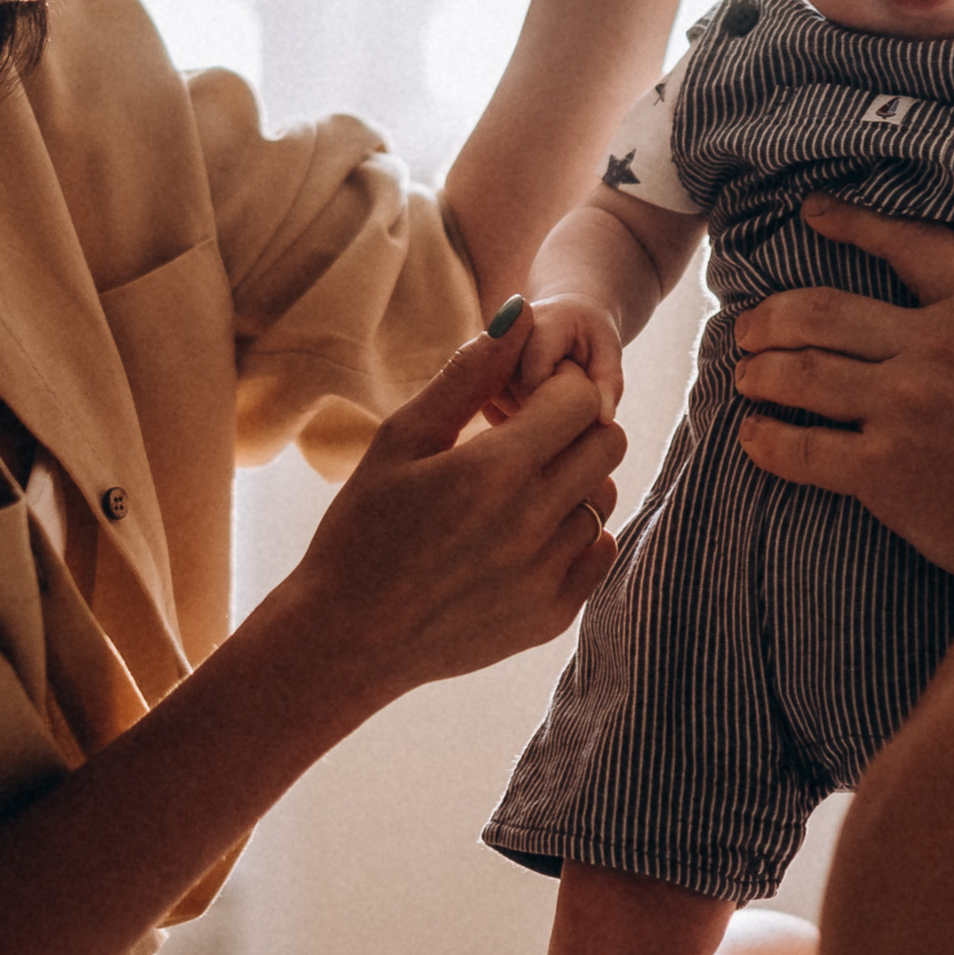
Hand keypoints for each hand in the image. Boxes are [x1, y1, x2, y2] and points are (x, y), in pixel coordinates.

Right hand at [294, 315, 623, 693]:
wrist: (346, 639)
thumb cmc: (361, 531)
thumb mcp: (399, 441)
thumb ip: (465, 377)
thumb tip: (518, 315)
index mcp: (493, 470)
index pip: (579, 399)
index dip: (556, 387)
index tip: (525, 400)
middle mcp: (532, 523)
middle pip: (607, 443)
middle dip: (573, 428)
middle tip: (526, 440)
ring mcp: (546, 574)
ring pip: (605, 497)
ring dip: (573, 484)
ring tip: (518, 492)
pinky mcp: (552, 616)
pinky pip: (600, 551)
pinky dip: (575, 535)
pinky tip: (526, 535)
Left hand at [732, 197, 953, 594]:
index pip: (908, 243)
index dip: (853, 220)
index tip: (811, 210)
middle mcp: (935, 351)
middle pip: (823, 310)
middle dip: (774, 314)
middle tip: (750, 323)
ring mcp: (904, 411)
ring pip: (802, 373)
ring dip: (762, 370)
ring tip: (745, 373)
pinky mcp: (883, 473)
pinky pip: (803, 449)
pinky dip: (768, 441)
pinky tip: (753, 438)